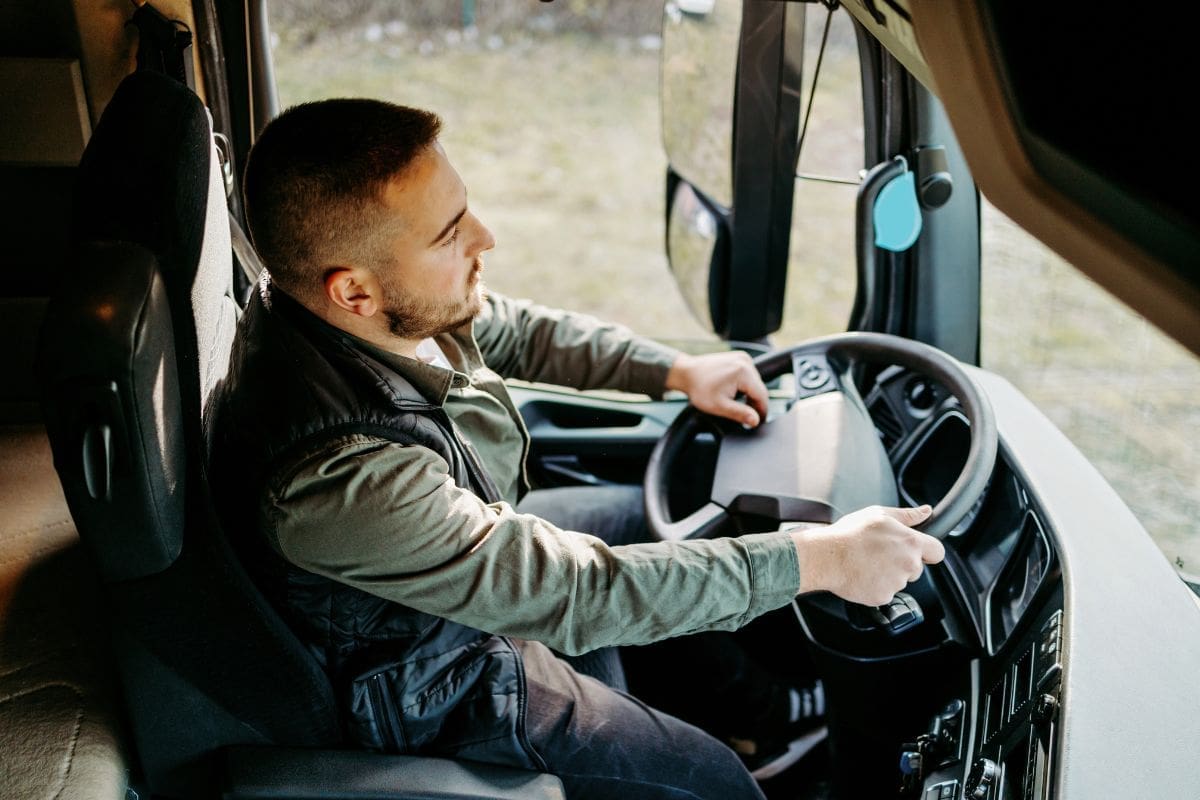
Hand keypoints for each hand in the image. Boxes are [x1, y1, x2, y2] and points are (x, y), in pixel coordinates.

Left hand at [664, 351, 768, 427]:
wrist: (686, 372)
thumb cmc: (699, 388)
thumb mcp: (720, 406)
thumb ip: (740, 414)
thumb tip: (755, 421)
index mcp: (743, 372)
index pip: (762, 395)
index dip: (762, 411)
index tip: (758, 422)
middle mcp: (745, 361)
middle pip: (759, 388)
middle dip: (755, 403)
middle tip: (747, 417)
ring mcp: (742, 358)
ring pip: (755, 382)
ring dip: (751, 394)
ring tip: (739, 405)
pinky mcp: (739, 358)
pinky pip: (749, 375)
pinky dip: (746, 385)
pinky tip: (737, 393)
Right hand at [790, 505, 944, 605]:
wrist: (827, 556)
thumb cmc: (849, 534)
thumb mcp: (878, 515)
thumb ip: (907, 515)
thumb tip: (925, 512)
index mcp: (910, 542)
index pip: (937, 551)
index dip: (928, 550)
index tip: (919, 550)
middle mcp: (908, 564)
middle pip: (916, 568)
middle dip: (903, 563)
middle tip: (880, 554)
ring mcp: (896, 583)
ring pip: (900, 581)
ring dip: (888, 574)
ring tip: (867, 563)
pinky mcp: (883, 597)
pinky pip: (885, 592)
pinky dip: (875, 586)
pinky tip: (863, 574)